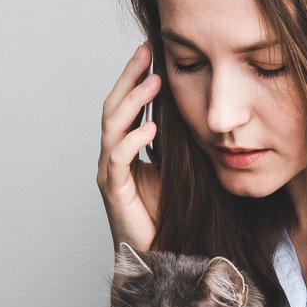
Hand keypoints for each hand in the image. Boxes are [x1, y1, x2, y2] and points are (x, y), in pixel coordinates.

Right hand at [97, 44, 161, 251]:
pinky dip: (133, 140)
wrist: (158, 254)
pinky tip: (151, 126)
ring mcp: (110, 173)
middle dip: (128, 78)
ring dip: (133, 101)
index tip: (149, 52)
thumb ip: (177, 142)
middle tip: (146, 53)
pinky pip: (119, 159)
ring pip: (112, 127)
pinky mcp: (114, 191)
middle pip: (112, 108)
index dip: (133, 78)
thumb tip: (196, 111)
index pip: (124, 105)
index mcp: (125, 149)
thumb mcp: (177, 168)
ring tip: (154, 81)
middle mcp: (112, 157)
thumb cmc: (167, 214)